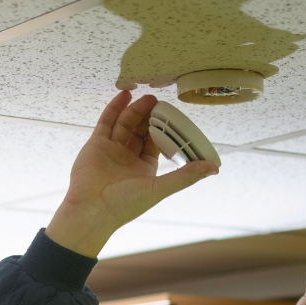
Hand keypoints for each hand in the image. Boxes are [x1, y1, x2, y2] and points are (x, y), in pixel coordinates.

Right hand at [45, 91, 218, 256]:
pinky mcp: (96, 144)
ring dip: (135, 109)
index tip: (172, 115)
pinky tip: (125, 95)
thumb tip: (214, 168)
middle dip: (150, 116)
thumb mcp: (160, 188)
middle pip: (141, 130)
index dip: (164, 129)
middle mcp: (127, 158)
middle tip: (159, 102)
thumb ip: (185, 176)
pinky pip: (106, 122)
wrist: (91, 209)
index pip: (156, 142)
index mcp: (144, 168)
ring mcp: (111, 149)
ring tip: (147, 97)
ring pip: (125, 124)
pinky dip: (115, 108)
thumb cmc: (124, 205)